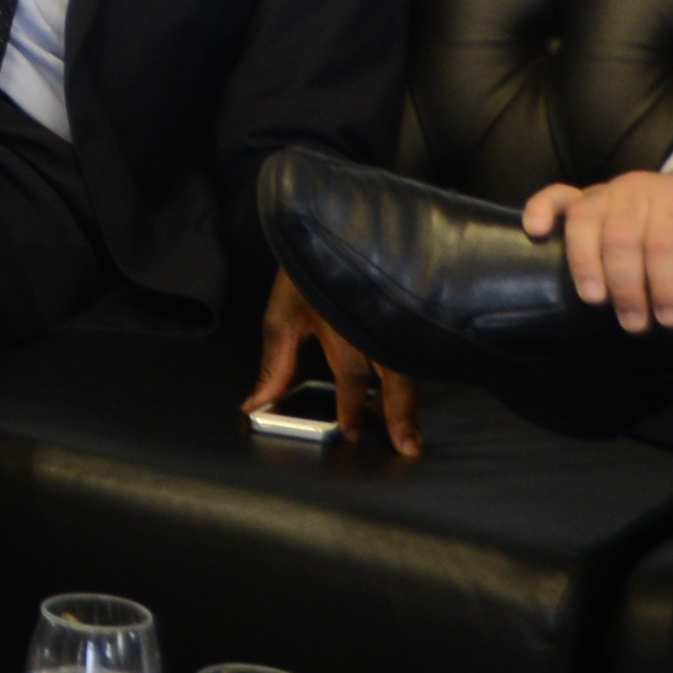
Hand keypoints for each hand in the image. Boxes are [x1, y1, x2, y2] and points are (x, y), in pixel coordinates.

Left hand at [247, 267, 424, 457]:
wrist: (333, 224)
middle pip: (396, 377)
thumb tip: (256, 405)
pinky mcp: (413, 310)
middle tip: (409, 448)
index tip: (354, 435)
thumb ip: (276, 364)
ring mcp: (398, 316)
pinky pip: (417, 350)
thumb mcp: (284, 314)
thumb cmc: (306, 270)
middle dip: (401, 414)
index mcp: (342, 326)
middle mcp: (376, 323)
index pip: (352, 377)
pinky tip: (409, 393)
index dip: (351, 408)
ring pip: (411, 365)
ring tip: (411, 431)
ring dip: (409, 398)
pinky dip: (414, 373)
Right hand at [522, 163, 672, 331]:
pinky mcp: (583, 195)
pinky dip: (541, 210)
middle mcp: (637, 189)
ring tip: (594, 300)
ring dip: (585, 263)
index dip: (668, 281)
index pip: (667, 240)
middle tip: (635, 324)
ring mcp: (606, 191)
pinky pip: (556, 196)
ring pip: (585, 221)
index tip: (671, 319)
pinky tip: (535, 234)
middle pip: (622, 237)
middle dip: (628, 286)